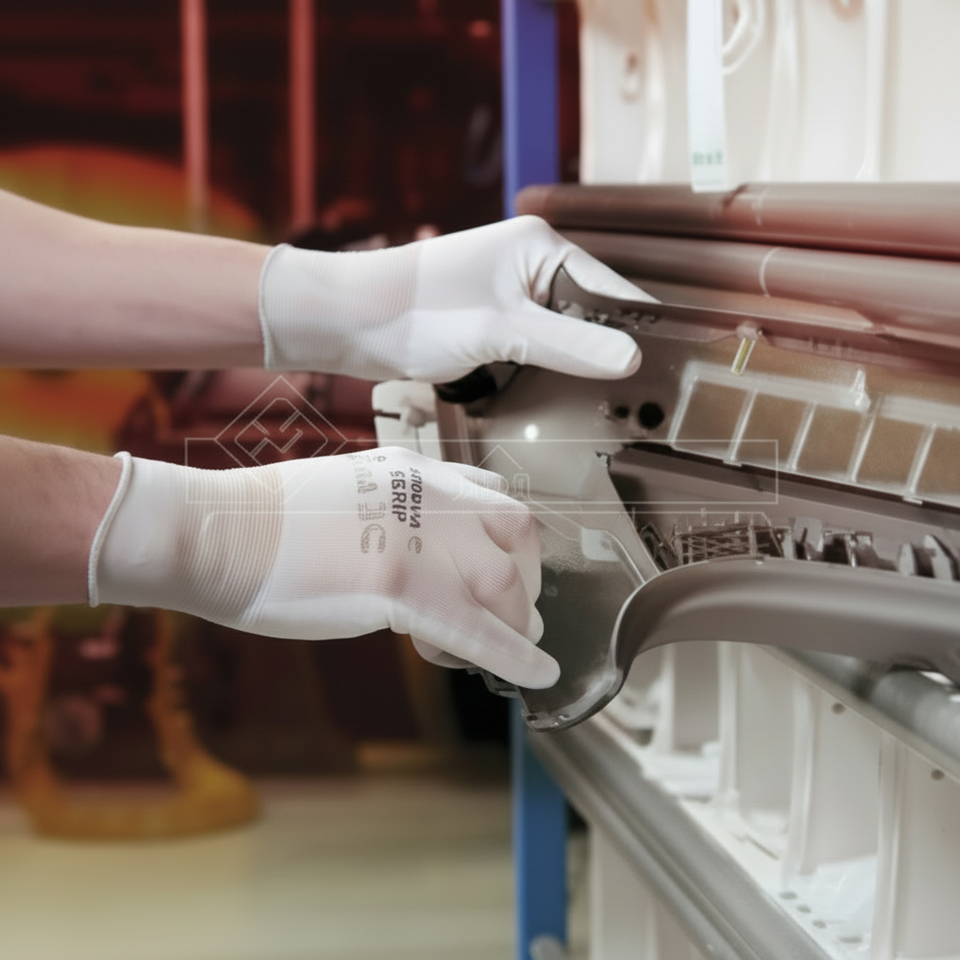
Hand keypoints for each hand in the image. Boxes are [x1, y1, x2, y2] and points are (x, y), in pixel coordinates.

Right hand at [89, 447, 558, 688]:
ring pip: (503, 584)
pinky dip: (516, 655)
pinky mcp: (403, 589)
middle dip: (526, 577)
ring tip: (509, 647)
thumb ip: (392, 511)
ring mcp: (419, 540)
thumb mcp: (345, 491)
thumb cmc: (264, 520)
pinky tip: (539, 675)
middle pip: (516, 531)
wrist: (218, 531)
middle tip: (520, 613)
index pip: (491, 491)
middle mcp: (429, 495)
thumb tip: (415, 552)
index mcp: (413, 470)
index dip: (510, 537)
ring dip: (514, 621)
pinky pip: (478, 630)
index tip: (510, 566)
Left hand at [258, 215, 650, 382]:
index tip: (666, 374)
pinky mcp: (493, 322)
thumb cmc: (417, 312)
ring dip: (578, 366)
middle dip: (608, 354)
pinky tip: (562, 399)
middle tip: (640, 403)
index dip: (637, 332)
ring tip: (609, 407)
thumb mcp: (501, 330)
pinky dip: (549, 370)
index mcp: (541, 248)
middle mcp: (531, 265)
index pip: (611, 290)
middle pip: (592, 314)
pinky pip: (538, 347)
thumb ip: (568, 344)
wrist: (351, 322)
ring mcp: (511, 294)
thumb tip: (631, 359)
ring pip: (565, 335)